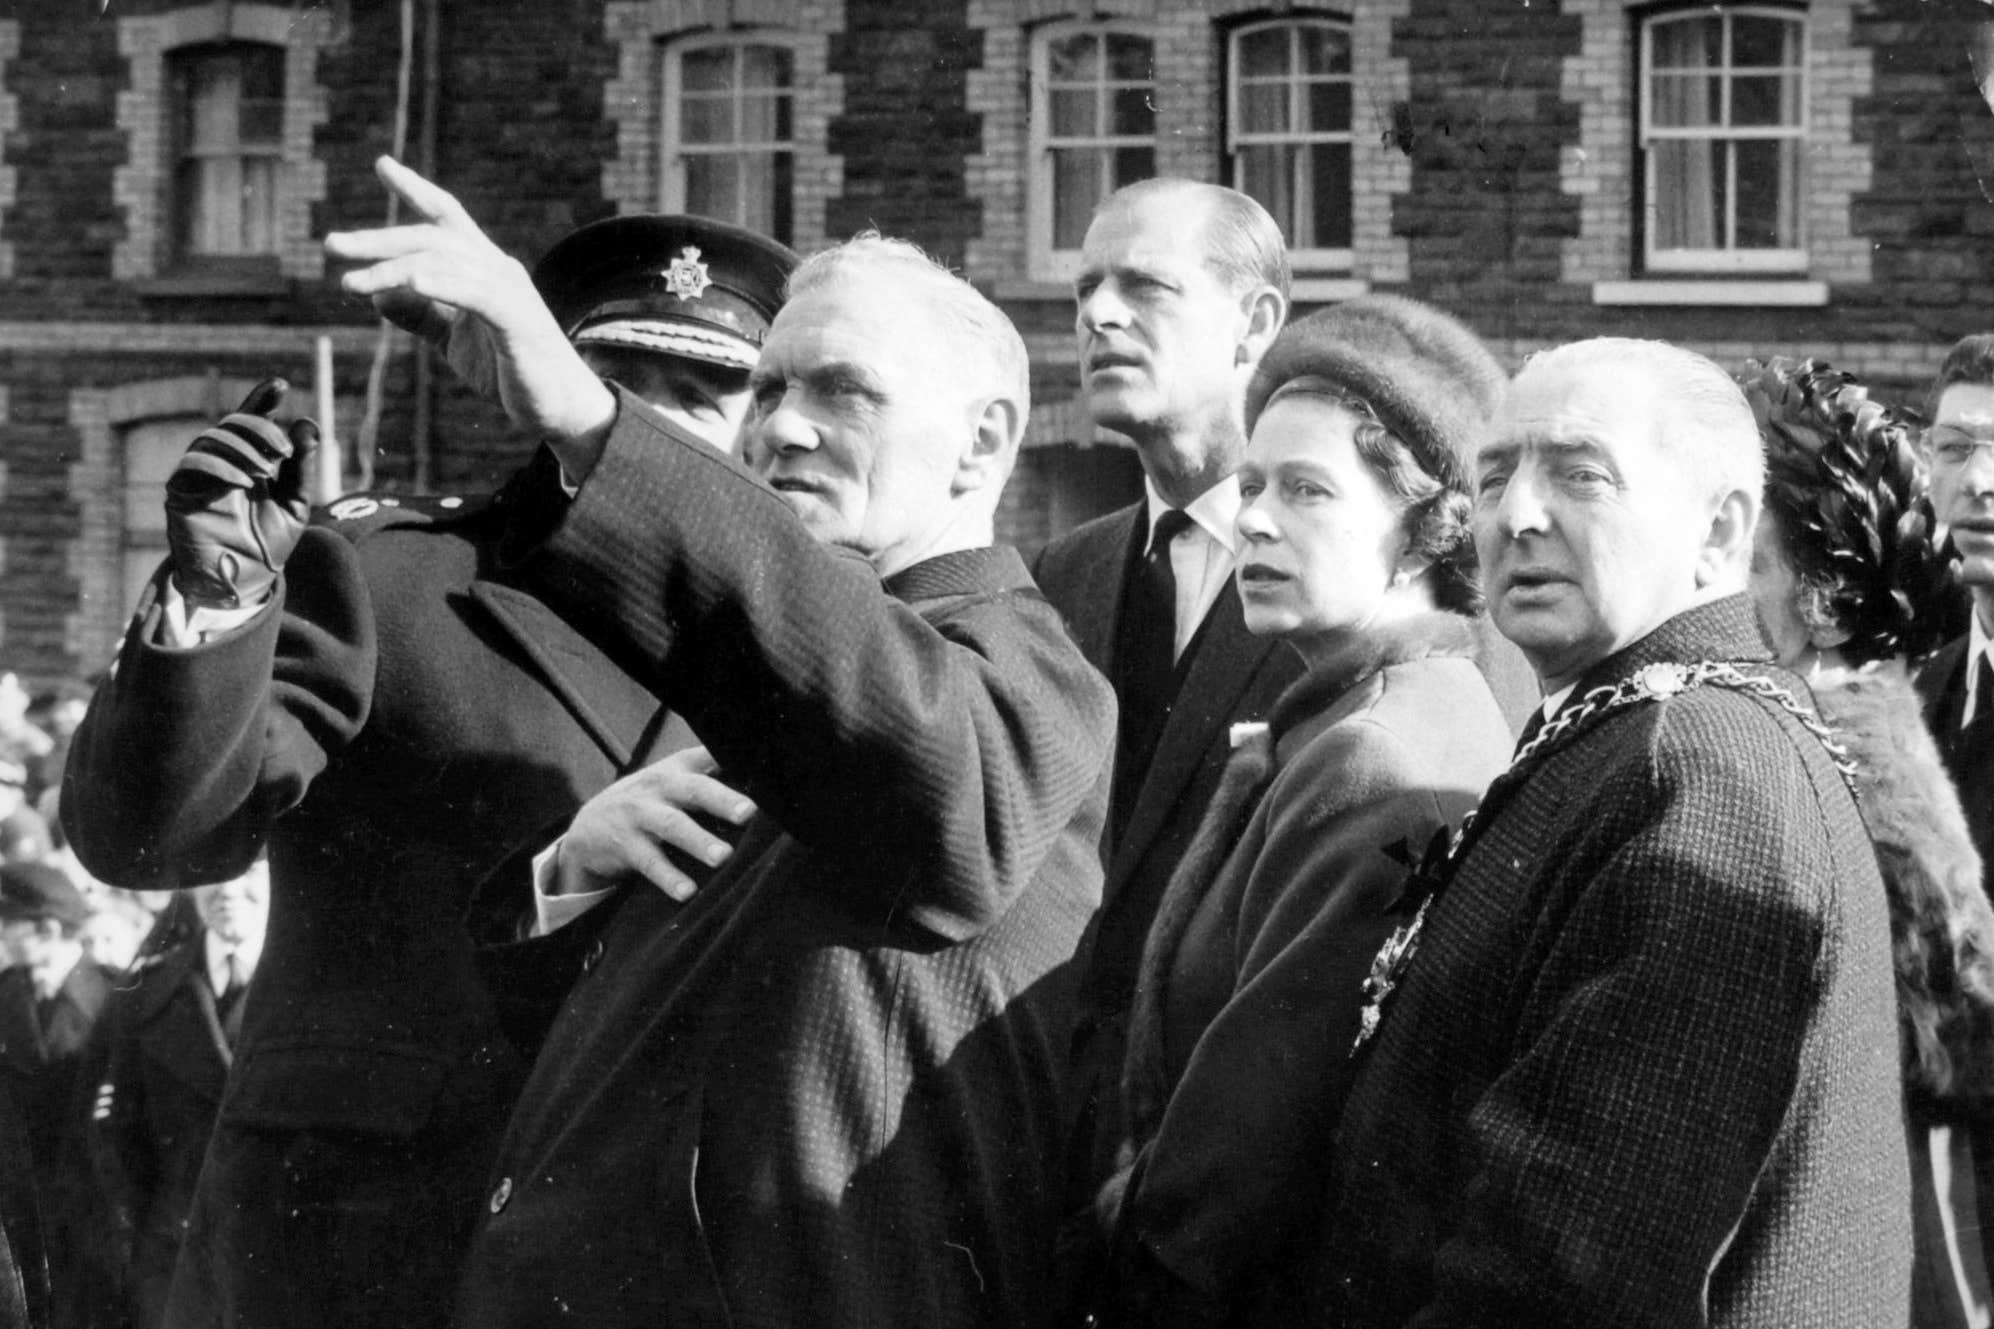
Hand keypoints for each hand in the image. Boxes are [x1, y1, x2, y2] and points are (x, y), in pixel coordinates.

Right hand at [164, 379, 318, 609]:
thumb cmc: (268, 545)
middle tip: (283, 451)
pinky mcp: (180, 494)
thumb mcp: (295, 503)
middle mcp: (221, 464)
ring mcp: (198, 477)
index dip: (260, 400)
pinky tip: (243, 480)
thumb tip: (308, 423)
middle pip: (230, 424)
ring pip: (209, 439)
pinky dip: (219, 467)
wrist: (245, 583)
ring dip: (240, 447)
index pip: (249, 422)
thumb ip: (302, 467)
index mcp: (248, 462)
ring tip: (265, 470)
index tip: (280, 385)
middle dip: (258, 428)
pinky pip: (191, 466)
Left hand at [325, 156, 615, 472]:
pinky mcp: (517, 321)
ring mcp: (510, 292)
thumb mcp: (454, 340)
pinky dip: (442, 284)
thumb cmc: (511, 373)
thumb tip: (378, 295)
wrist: (561, 409)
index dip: (416, 189)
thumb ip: (422, 316)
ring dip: (393, 269)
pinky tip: (411, 283)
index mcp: (484, 270)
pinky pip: (475, 294)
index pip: (447, 219)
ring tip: (351, 283)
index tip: (382, 164)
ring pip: (443, 263)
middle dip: (379, 238)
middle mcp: (498, 269)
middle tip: (332, 245)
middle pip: (432, 237)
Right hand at [555, 748, 755, 901]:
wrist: (589, 826)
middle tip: (750, 812)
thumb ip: (710, 771)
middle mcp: (659, 786)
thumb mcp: (673, 778)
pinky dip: (668, 877)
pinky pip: (649, 862)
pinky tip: (687, 891)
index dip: (730, 755)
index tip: (760, 763)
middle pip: (693, 789)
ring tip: (723, 857)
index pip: (707, 756)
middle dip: (722, 800)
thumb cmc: (650, 801)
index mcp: (678, 770)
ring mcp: (639, 814)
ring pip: (671, 826)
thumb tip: (762, 774)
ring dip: (698, 840)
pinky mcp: (625, 844)